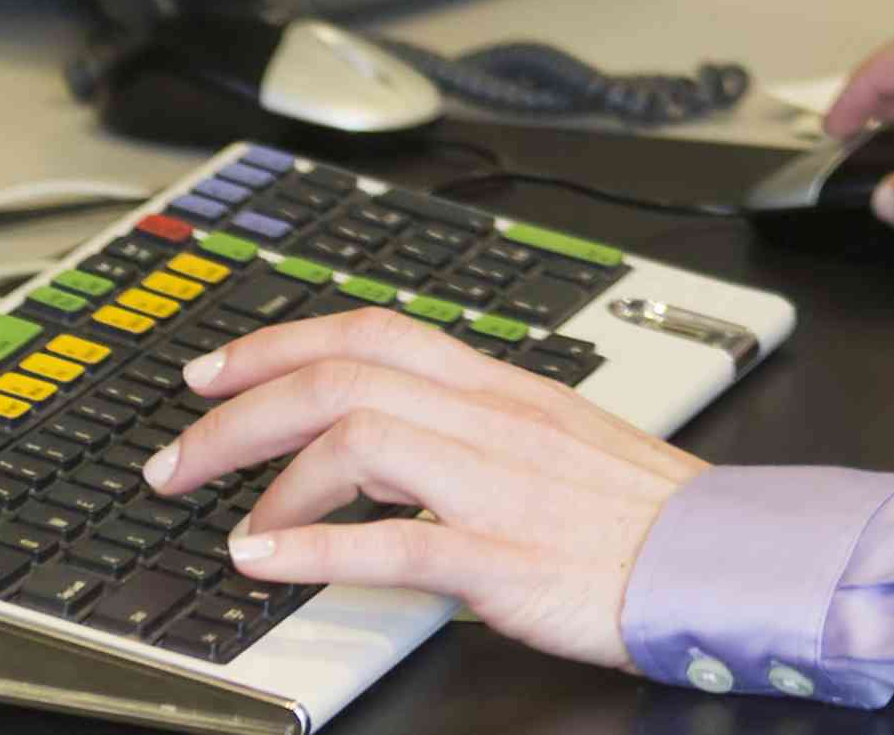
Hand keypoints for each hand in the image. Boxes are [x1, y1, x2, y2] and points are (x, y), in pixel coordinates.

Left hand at [142, 309, 701, 670]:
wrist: (715, 559)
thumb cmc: (639, 512)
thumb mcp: (551, 440)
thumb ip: (472, 429)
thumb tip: (386, 443)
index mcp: (501, 385)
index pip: (372, 331)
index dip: (277, 342)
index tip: (212, 372)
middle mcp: (491, 419)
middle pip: (343, 376)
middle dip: (241, 410)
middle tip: (178, 451)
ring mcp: (495, 483)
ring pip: (357, 439)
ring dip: (271, 477)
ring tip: (230, 518)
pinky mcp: (501, 554)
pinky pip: (392, 541)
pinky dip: (312, 548)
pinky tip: (266, 561)